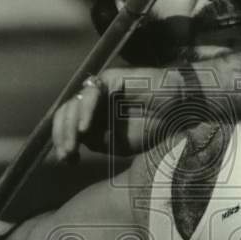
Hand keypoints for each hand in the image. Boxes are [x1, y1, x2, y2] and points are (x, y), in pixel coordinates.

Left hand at [51, 67, 167, 160]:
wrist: (178, 113)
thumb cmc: (151, 128)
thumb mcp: (117, 144)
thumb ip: (93, 142)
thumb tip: (66, 149)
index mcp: (94, 115)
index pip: (68, 124)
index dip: (62, 140)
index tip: (67, 160)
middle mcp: (94, 100)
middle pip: (66, 113)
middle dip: (62, 135)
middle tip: (66, 154)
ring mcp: (101, 88)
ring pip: (73, 104)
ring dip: (69, 128)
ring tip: (72, 147)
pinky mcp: (110, 78)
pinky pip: (91, 94)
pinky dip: (85, 112)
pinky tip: (84, 129)